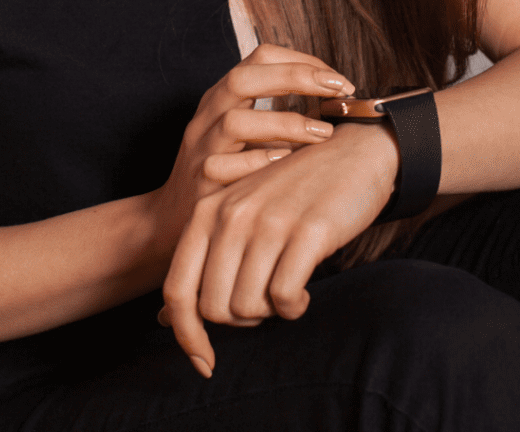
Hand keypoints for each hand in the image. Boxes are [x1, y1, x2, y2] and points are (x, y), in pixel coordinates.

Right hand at [148, 44, 355, 250]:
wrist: (174, 216)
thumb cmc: (226, 170)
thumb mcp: (247, 133)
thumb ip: (279, 114)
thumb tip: (338, 102)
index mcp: (223, 96)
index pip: (259, 57)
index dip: (301, 61)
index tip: (338, 79)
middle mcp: (208, 115)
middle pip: (243, 78)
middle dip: (295, 77)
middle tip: (338, 89)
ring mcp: (201, 149)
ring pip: (234, 122)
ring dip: (285, 123)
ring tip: (324, 133)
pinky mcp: (200, 184)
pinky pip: (225, 168)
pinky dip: (259, 162)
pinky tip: (288, 164)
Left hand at [159, 121, 398, 377]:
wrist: (354, 155)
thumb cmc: (296, 192)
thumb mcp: (241, 215)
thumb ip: (205, 260)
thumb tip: (165, 321)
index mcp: (208, 211)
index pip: (177, 289)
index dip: (187, 335)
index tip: (205, 363)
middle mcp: (231, 214)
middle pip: (213, 307)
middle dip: (240, 320)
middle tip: (265, 303)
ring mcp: (268, 221)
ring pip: (248, 306)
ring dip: (270, 313)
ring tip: (286, 290)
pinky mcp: (307, 231)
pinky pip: (284, 298)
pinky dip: (294, 307)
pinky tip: (303, 292)